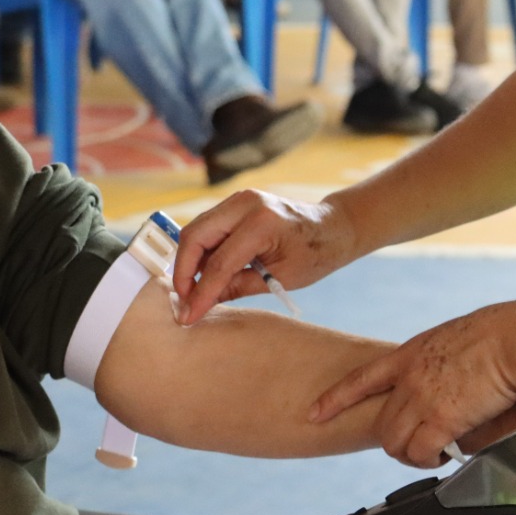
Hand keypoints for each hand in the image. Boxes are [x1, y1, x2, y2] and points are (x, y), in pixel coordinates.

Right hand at [172, 190, 357, 324]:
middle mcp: (245, 204)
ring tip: (193, 290)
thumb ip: (238, 288)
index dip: (200, 292)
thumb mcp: (280, 278)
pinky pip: (208, 227)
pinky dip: (201, 250)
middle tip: (183, 299)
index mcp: (262, 223)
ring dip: (190, 260)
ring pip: (197, 229)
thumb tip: (201, 304)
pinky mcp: (236, 204)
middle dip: (183, 270)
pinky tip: (206, 273)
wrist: (332, 227)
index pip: (219, 262)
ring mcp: (239, 199)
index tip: (187, 315)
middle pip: (195, 235)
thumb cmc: (315, 254)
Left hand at [310, 306, 515, 467]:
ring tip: (434, 454)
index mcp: (409, 354)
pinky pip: (421, 453)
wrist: (513, 339)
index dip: (334, 399)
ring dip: (412, 455)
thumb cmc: (496, 335)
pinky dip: (431, 461)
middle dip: (397, 440)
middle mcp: (409, 377)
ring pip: (394, 443)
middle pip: (380, 424)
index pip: (360, 379)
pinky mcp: (442, 418)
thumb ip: (434, 365)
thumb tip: (442, 393)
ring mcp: (422, 398)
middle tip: (420, 445)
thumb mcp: (449, 341)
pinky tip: (446, 455)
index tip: (315, 413)